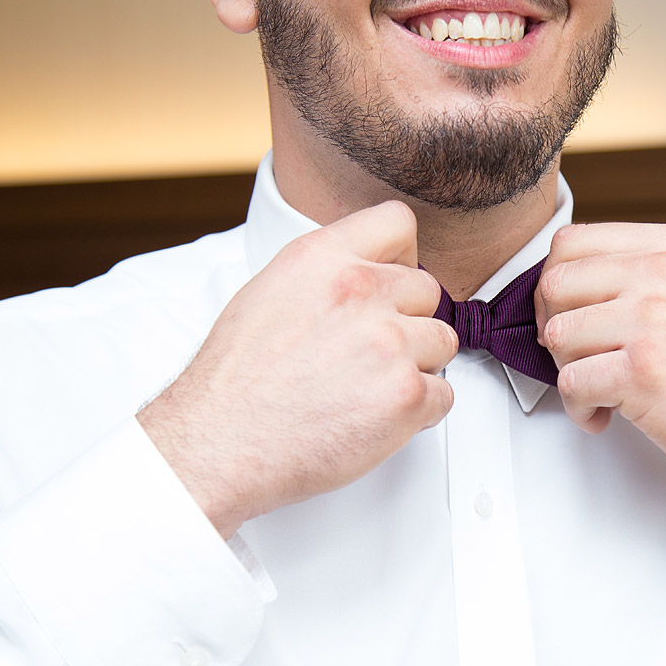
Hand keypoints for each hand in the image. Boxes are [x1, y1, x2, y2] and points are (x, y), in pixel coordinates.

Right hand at [138, 201, 456, 537]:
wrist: (221, 443)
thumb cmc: (236, 381)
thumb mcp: (270, 291)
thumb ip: (326, 273)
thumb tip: (365, 272)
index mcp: (323, 257)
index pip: (397, 222)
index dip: (401, 256)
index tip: (391, 282)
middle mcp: (360, 291)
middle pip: (427, 289)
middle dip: (407, 320)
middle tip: (369, 352)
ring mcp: (389, 343)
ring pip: (442, 341)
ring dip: (417, 365)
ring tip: (369, 386)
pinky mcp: (407, 395)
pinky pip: (444, 393)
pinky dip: (420, 410)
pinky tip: (377, 415)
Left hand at [534, 222, 665, 517]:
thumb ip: (636, 273)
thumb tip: (561, 279)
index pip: (570, 243)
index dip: (557, 287)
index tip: (573, 319)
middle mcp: (662, 273)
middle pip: (553, 285)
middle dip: (554, 330)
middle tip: (582, 359)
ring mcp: (652, 320)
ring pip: (555, 335)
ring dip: (568, 372)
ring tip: (602, 389)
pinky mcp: (641, 371)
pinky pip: (570, 383)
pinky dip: (579, 409)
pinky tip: (605, 415)